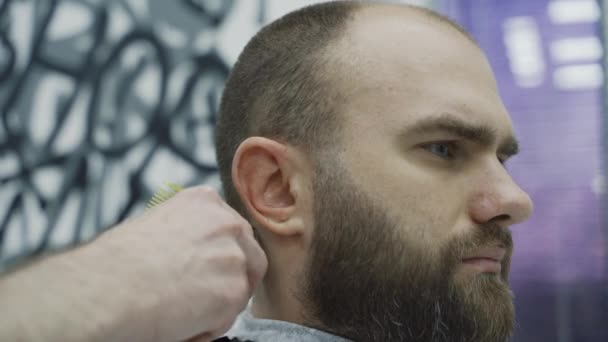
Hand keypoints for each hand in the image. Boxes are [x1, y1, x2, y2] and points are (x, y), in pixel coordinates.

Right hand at [92, 186, 266, 341]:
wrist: (106, 290)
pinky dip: (207, 327)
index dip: (221, 254)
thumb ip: (187, 233)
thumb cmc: (115, 264)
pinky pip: (229, 317)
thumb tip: (196, 255)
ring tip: (180, 310)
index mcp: (204, 202)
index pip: (232, 230)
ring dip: (218, 304)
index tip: (207, 270)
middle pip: (249, 255)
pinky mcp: (234, 291)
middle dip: (230, 277)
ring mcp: (233, 256)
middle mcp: (226, 223)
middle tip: (201, 296)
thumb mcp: (154, 225)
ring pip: (241, 288)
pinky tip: (179, 323)